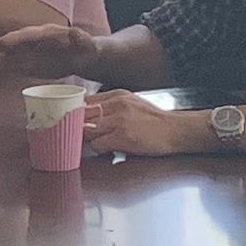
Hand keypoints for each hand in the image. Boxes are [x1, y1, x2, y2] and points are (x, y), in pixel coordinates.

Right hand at [0, 22, 99, 81]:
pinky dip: (4, 65)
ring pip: (13, 53)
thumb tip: (75, 33)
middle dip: (3, 45)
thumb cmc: (86, 48)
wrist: (84, 56)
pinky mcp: (31, 63)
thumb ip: (79, 38)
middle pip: (17, 42)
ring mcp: (32, 52)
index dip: (17, 39)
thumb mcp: (86, 43)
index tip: (5, 42)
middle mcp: (36, 41)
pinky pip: (15, 65)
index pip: (30, 36)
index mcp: (48, 33)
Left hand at [78, 91, 202, 159]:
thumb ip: (111, 105)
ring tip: (93, 144)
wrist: (176, 130)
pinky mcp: (122, 137)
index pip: (84, 100)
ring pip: (86, 130)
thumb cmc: (154, 121)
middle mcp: (116, 104)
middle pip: (81, 115)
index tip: (70, 121)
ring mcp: (119, 120)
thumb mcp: (132, 103)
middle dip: (74, 127)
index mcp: (116, 95)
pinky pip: (97, 145)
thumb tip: (88, 113)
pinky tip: (108, 150)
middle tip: (74, 136)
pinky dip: (99, 150)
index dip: (74, 113)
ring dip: (86, 140)